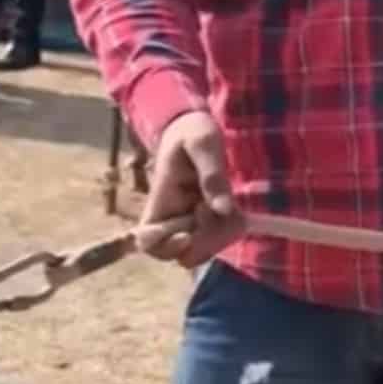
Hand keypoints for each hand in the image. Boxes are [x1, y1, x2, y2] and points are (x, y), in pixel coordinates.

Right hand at [137, 110, 244, 267]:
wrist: (195, 129)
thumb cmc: (192, 131)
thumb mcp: (203, 143)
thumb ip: (212, 174)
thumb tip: (222, 209)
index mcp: (160, 200)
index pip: (146, 241)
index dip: (165, 247)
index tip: (187, 233)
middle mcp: (171, 218)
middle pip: (182, 254)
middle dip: (206, 239)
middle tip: (218, 209)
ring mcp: (188, 223)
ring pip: (202, 252)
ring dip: (221, 235)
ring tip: (229, 205)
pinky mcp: (205, 223)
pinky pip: (217, 241)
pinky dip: (230, 230)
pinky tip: (235, 211)